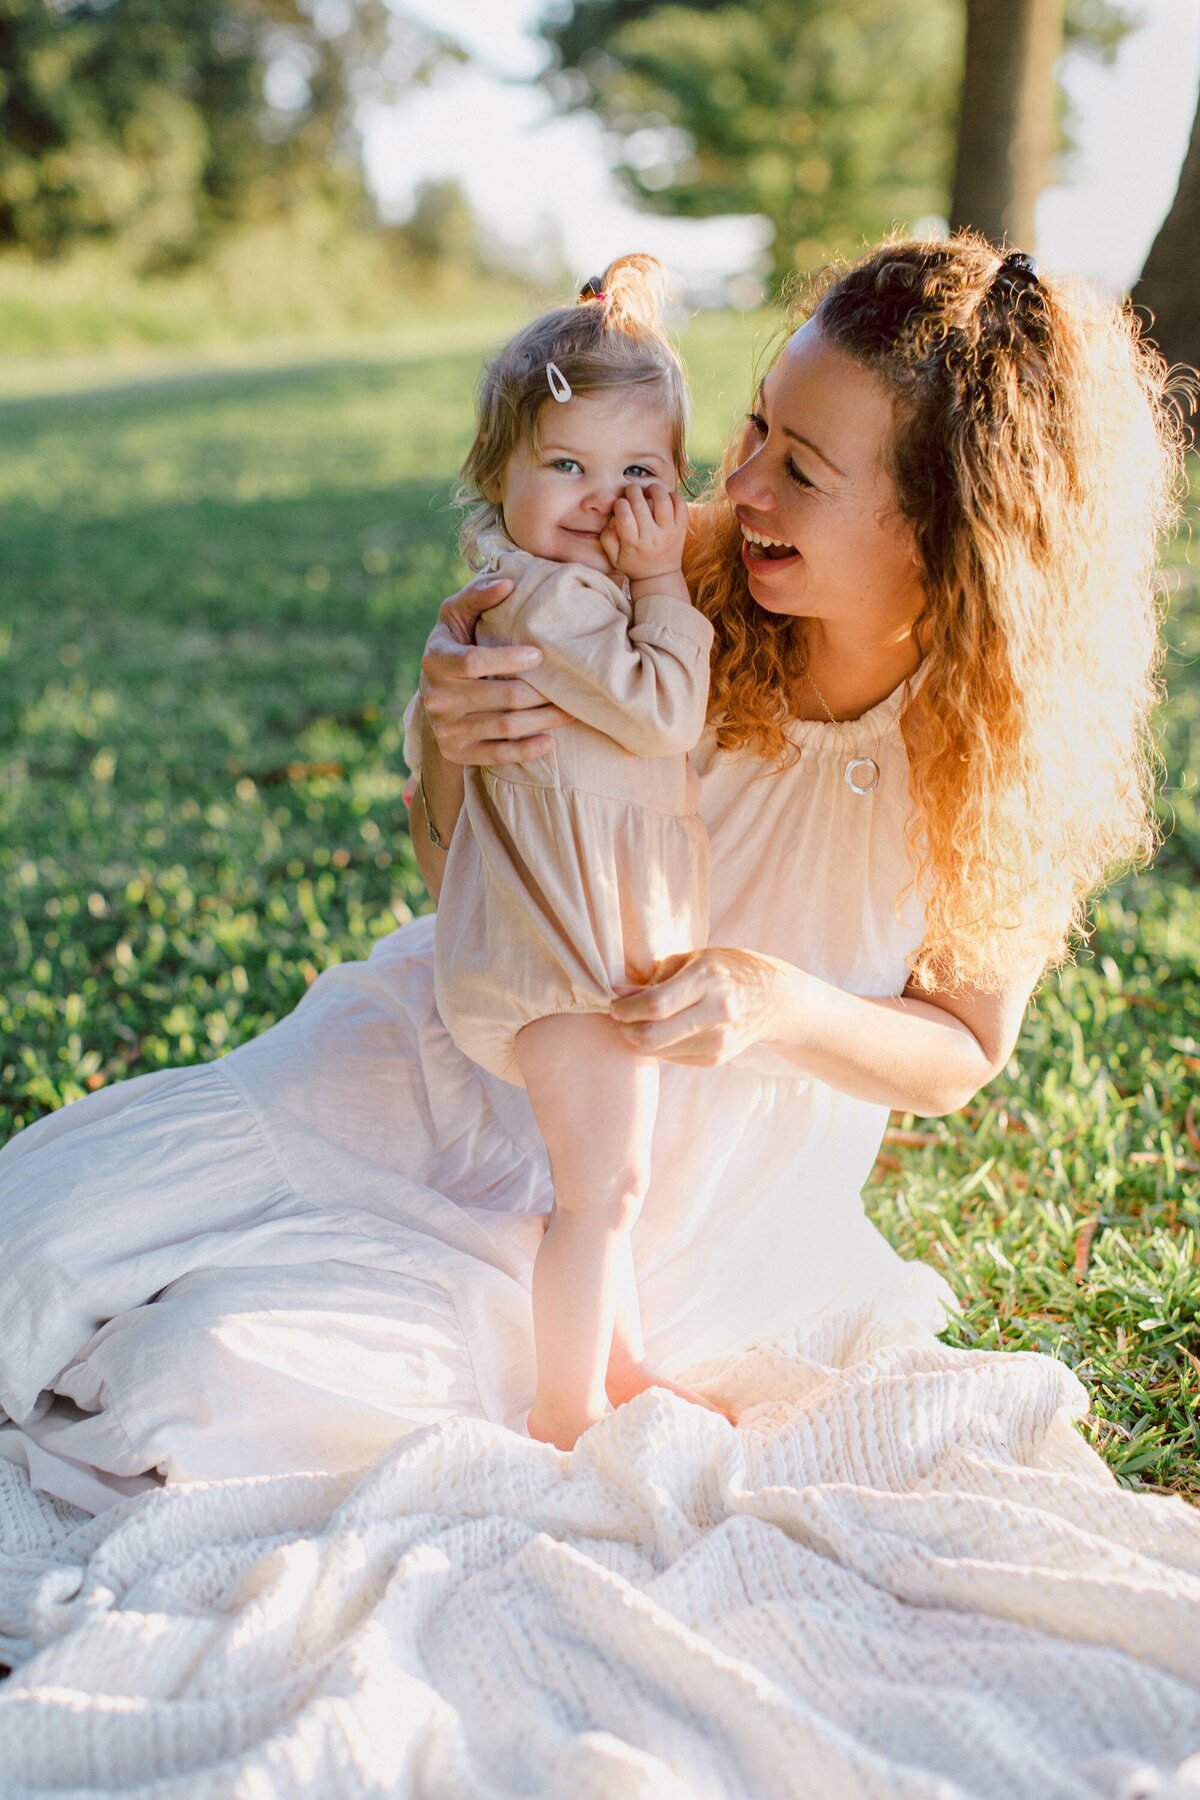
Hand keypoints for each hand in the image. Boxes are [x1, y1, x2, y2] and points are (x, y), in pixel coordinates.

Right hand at [420, 574, 572, 765]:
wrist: (434, 698)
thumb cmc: (455, 645)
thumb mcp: (456, 616)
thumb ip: (477, 595)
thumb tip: (507, 582)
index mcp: (435, 660)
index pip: (473, 662)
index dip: (508, 659)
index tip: (539, 655)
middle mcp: (436, 697)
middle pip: (498, 697)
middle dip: (539, 693)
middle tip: (569, 686)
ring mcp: (447, 728)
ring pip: (504, 727)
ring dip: (543, 720)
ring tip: (570, 711)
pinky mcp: (457, 752)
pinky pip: (497, 755)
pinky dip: (526, 750)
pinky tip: (550, 741)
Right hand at [599, 482, 688, 584]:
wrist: (659, 576)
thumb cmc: (633, 563)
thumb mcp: (613, 557)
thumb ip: (607, 536)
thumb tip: (614, 517)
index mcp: (633, 543)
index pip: (624, 516)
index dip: (620, 504)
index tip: (620, 504)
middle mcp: (652, 537)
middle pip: (641, 504)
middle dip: (633, 491)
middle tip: (631, 492)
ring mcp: (669, 532)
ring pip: (663, 500)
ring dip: (654, 488)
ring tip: (648, 490)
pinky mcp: (681, 528)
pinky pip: (681, 505)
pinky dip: (673, 495)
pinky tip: (664, 497)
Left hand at [608, 947, 799, 1066]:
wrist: (774, 999)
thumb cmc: (727, 970)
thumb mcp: (693, 959)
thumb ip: (654, 976)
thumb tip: (619, 991)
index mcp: (707, 979)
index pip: (655, 1005)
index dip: (625, 1009)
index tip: (615, 1005)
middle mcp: (715, 1012)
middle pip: (653, 1037)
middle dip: (626, 1030)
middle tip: (621, 1019)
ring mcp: (718, 1040)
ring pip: (658, 1051)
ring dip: (640, 1039)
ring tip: (640, 1022)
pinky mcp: (716, 1058)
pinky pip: (672, 1057)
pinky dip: (660, 1046)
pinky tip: (666, 1030)